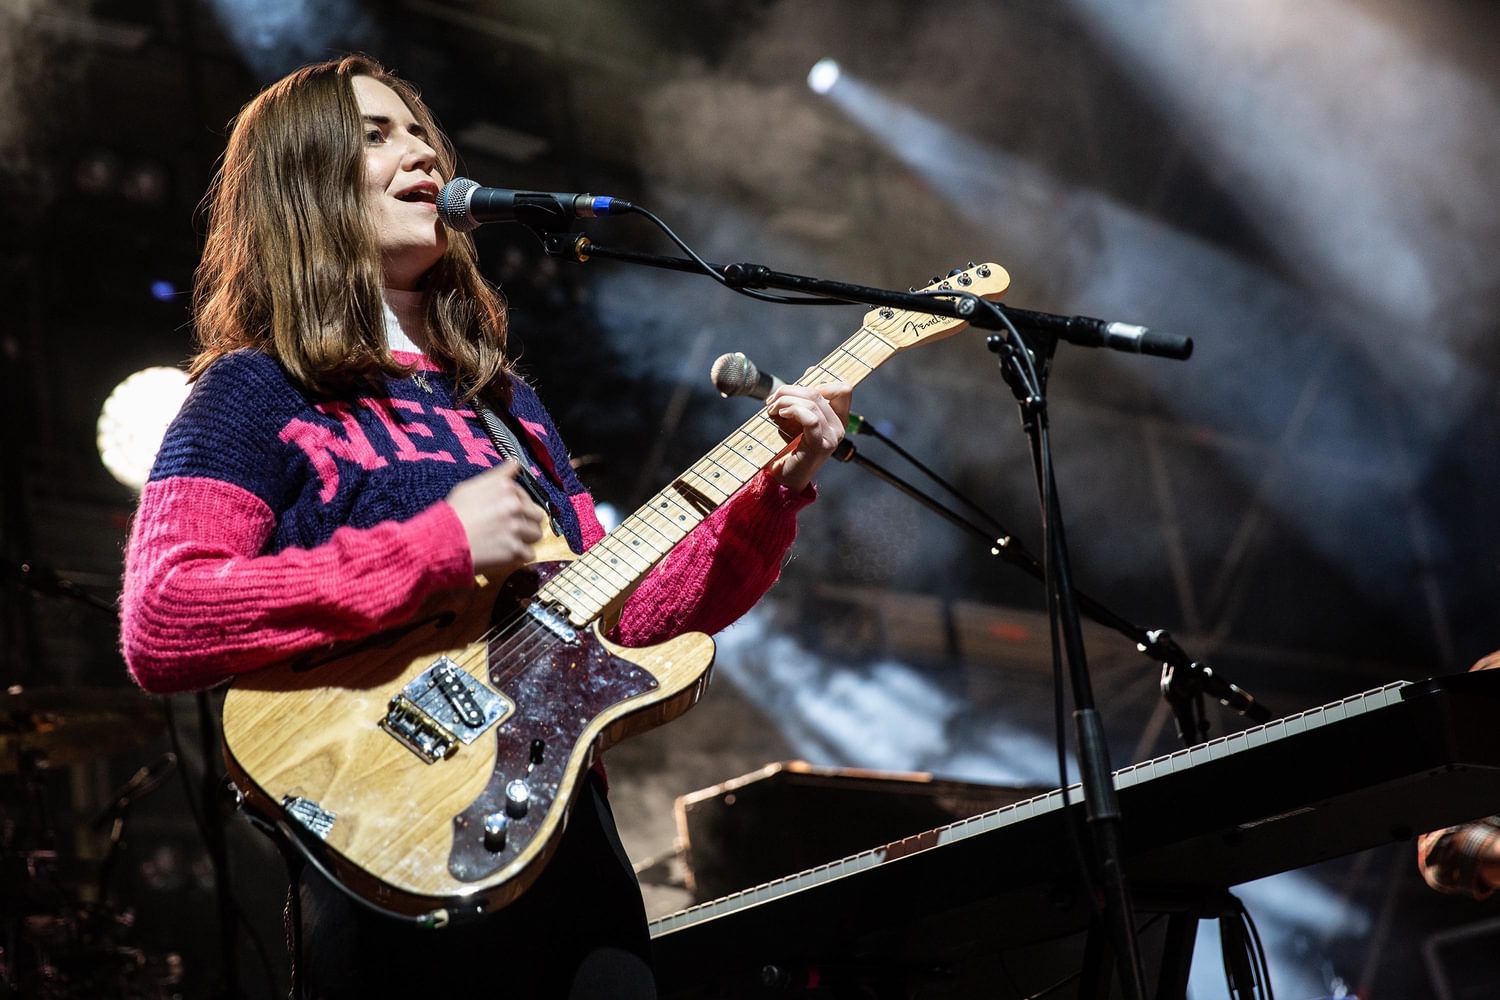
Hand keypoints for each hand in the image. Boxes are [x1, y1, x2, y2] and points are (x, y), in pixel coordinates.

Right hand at [445, 460, 546, 575]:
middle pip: (537, 516)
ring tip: (509, 542)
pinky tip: (505, 553)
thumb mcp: (471, 486)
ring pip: (536, 535)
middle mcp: (515, 505)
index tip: (507, 514)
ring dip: (526, 539)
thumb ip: (497, 476)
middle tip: (511, 530)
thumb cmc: (453, 513)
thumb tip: (515, 463)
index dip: (519, 506)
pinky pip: (528, 554)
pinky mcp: (514, 550)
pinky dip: (518, 556)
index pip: (527, 496)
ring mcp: (516, 528)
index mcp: (506, 488)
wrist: (442, 540)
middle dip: (527, 523)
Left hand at [764, 379, 851, 492]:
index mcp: (838, 420)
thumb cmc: (786, 449)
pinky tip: (780, 415)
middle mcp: (839, 428)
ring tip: (771, 409)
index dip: (819, 380)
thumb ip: (806, 399)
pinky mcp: (820, 445)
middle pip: (819, 391)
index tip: (795, 386)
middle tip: (771, 401)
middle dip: (790, 390)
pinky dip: (792, 411)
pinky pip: (810, 418)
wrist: (781, 480)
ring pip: (812, 402)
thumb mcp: (797, 419)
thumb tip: (811, 371)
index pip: (843, 389)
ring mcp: (832, 438)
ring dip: (786, 400)